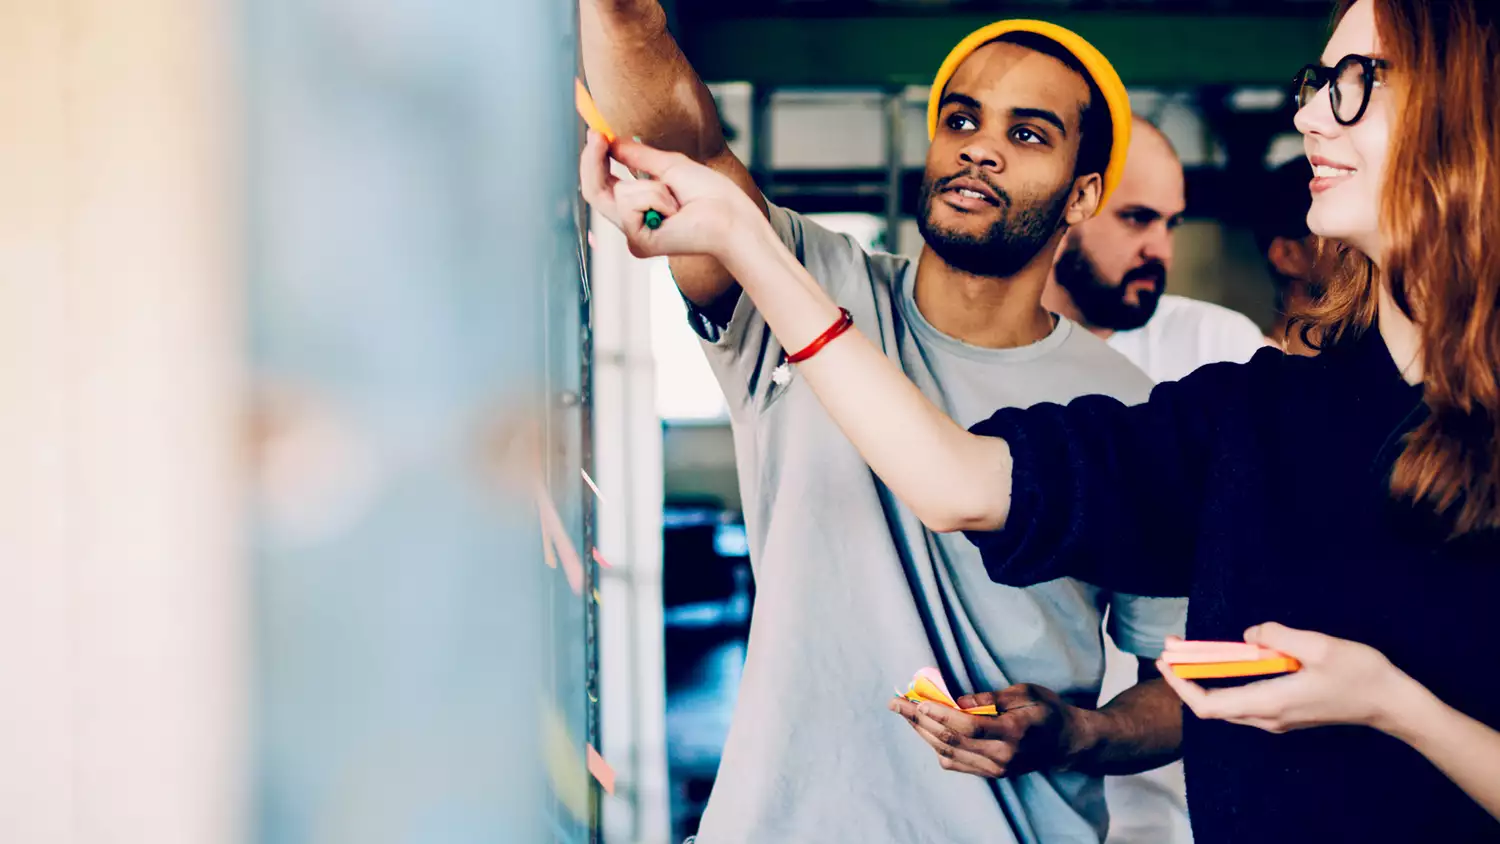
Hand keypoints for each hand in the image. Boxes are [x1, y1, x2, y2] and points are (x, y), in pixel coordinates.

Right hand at [578, 132, 761, 260]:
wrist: (731, 216)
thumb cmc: (710, 195)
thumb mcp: (668, 166)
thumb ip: (637, 156)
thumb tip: (610, 141)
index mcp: (639, 209)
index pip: (603, 185)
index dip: (595, 160)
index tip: (596, 134)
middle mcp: (632, 225)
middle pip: (593, 192)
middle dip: (592, 161)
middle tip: (597, 136)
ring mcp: (634, 236)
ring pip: (617, 194)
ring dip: (650, 186)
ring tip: (675, 198)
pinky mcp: (639, 242)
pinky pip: (630, 203)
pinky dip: (655, 196)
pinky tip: (675, 210)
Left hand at [888, 683, 1088, 777]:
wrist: (1067, 743)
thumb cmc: (1048, 711)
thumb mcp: (1026, 693)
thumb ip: (992, 698)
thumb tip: (959, 700)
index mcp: (1013, 732)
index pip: (967, 726)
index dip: (939, 713)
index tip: (917, 699)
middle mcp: (1002, 756)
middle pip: (951, 740)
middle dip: (919, 720)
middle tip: (896, 703)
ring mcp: (996, 769)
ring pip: (948, 753)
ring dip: (922, 733)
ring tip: (904, 713)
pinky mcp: (991, 774)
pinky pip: (955, 764)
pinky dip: (935, 747)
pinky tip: (924, 730)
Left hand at [1158, 623, 1411, 734]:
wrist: (1392, 704)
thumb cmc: (1360, 675)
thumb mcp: (1320, 645)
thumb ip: (1278, 636)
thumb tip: (1250, 634)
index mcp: (1271, 703)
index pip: (1210, 705)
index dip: (1181, 686)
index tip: (1167, 663)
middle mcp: (1268, 718)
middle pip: (1213, 707)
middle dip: (1186, 680)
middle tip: (1172, 650)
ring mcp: (1277, 720)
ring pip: (1228, 705)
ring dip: (1205, 681)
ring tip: (1190, 654)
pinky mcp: (1286, 714)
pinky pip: (1245, 701)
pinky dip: (1226, 683)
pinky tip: (1225, 662)